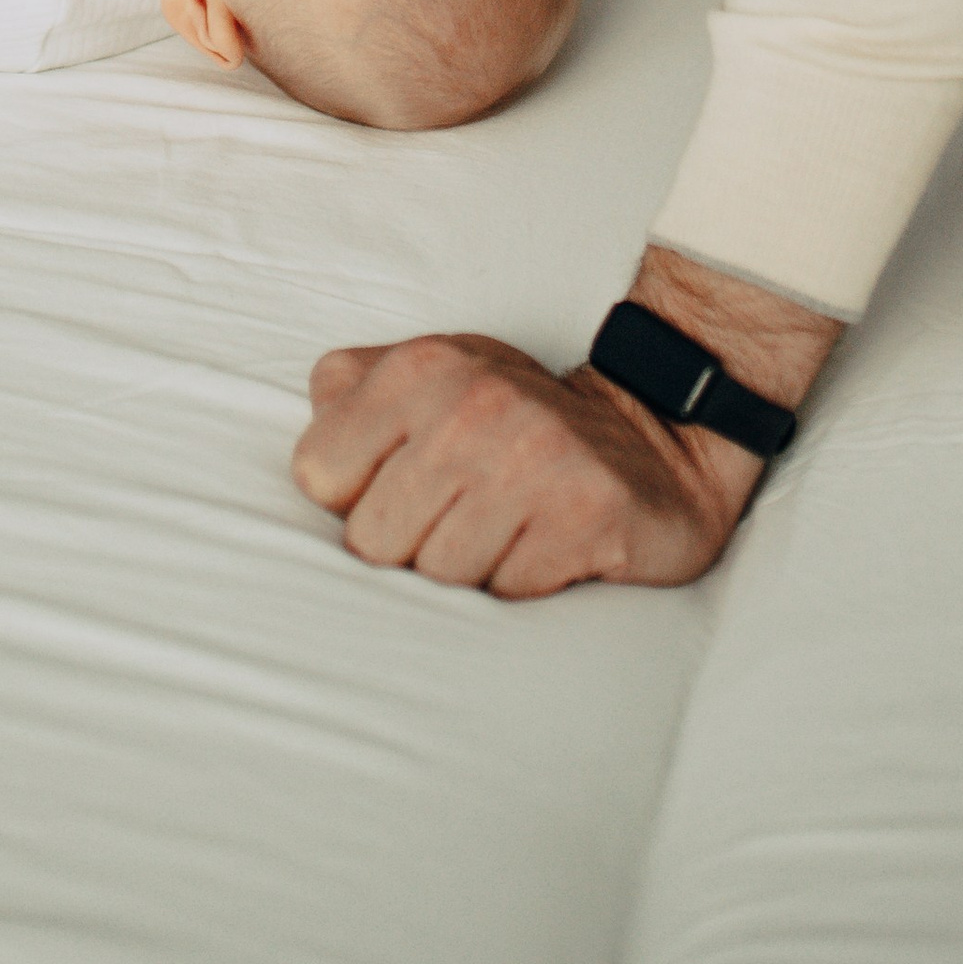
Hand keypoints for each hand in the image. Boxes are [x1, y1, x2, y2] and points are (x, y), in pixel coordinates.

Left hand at [291, 249, 839, 596]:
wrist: (654, 432)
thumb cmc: (516, 419)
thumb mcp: (431, 376)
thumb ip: (350, 394)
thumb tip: (308, 451)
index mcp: (420, 369)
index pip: (318, 476)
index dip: (354, 499)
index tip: (399, 489)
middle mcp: (472, 406)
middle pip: (373, 541)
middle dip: (409, 545)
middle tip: (458, 517)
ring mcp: (533, 460)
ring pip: (438, 576)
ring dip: (468, 569)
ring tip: (503, 530)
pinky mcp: (587, 515)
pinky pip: (508, 594)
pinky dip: (521, 584)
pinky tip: (545, 547)